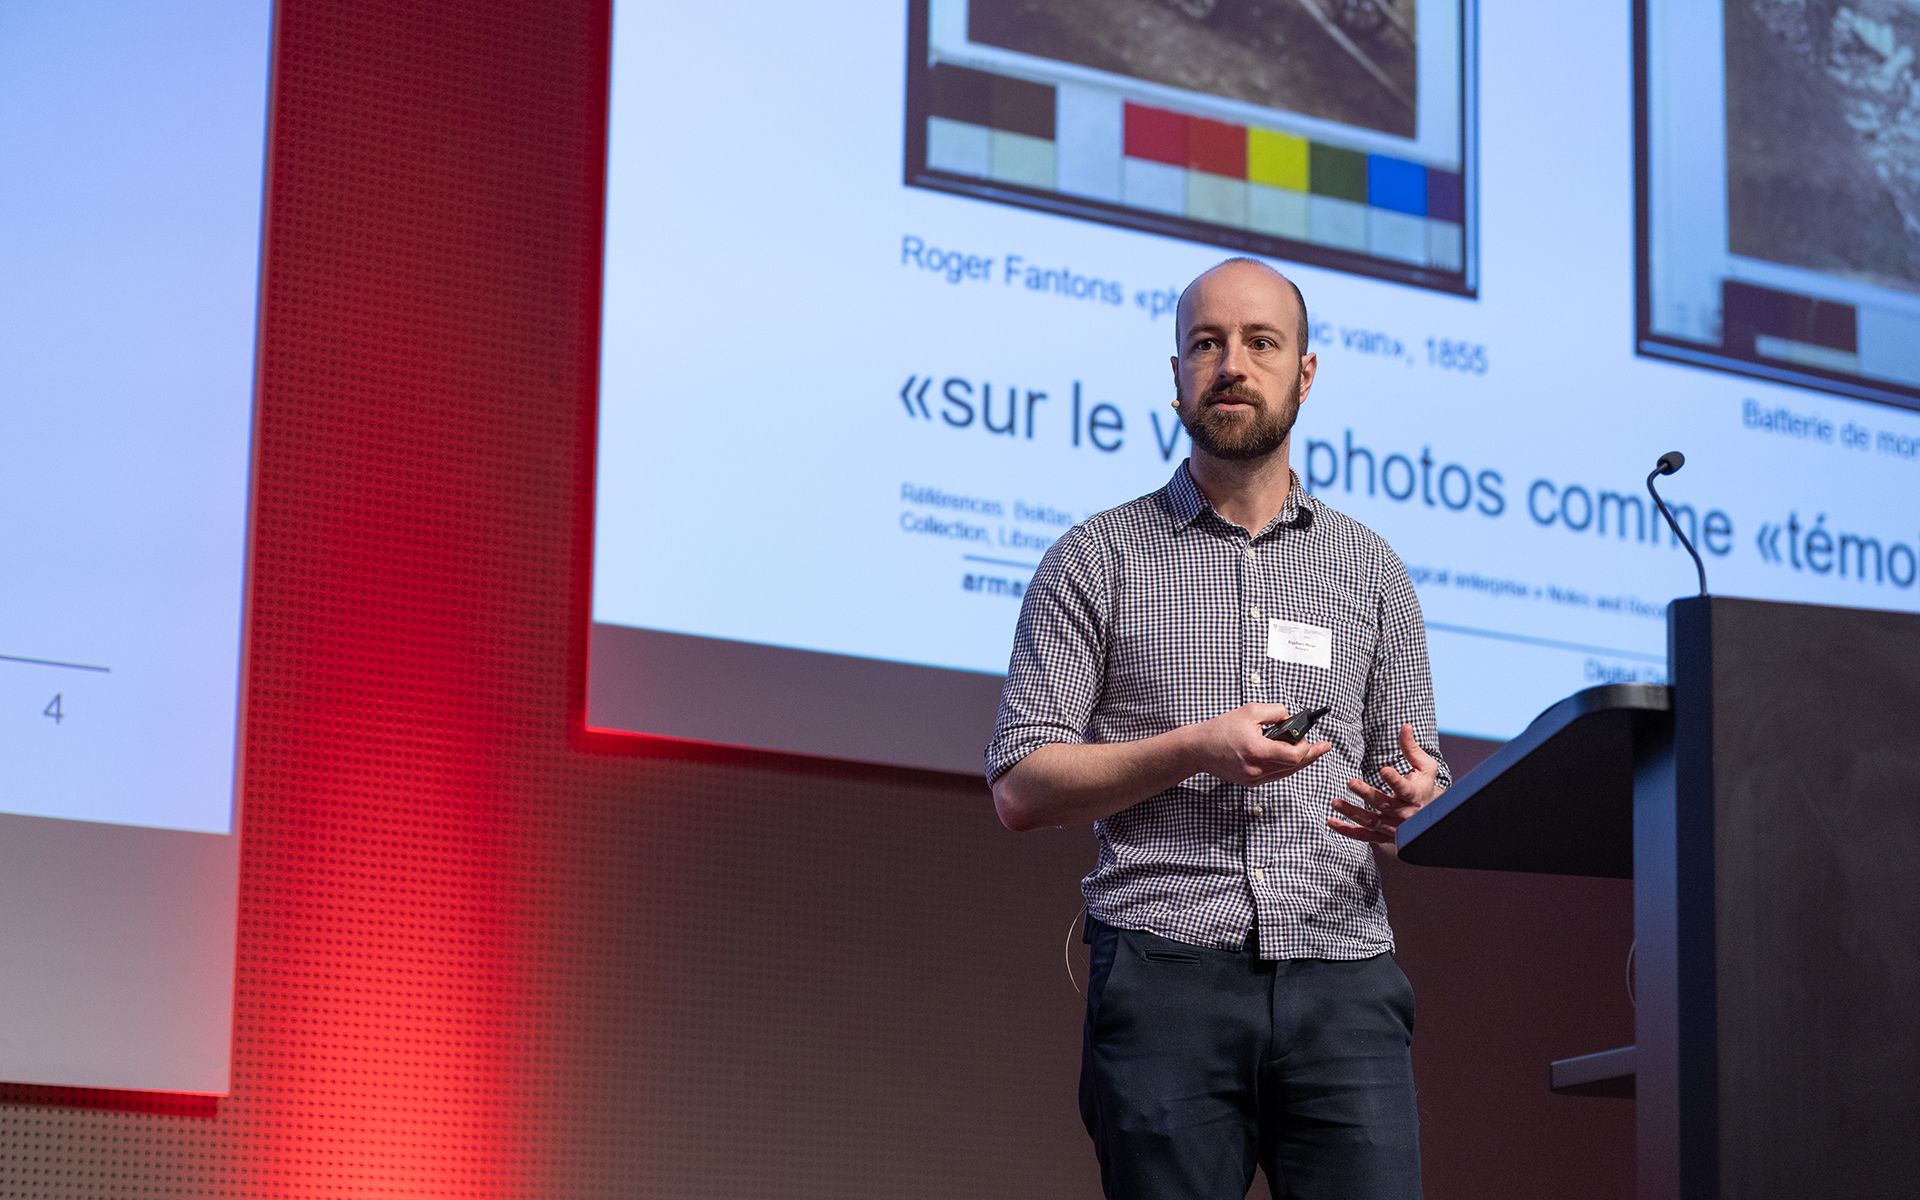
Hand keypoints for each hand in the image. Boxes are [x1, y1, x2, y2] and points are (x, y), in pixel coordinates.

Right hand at [1188, 703, 1331, 787]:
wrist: (1198, 748)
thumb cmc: (1220, 729)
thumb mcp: (1250, 711)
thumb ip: (1275, 712)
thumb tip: (1290, 718)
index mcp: (1257, 750)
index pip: (1293, 756)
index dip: (1307, 748)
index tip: (1311, 738)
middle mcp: (1256, 769)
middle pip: (1294, 766)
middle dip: (1311, 755)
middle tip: (1324, 747)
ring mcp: (1253, 778)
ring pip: (1286, 773)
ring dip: (1299, 761)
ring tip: (1310, 750)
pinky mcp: (1250, 782)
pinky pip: (1275, 775)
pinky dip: (1284, 765)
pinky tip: (1289, 756)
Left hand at [1328, 723, 1442, 853]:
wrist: (1431, 815)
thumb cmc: (1424, 785)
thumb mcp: (1424, 766)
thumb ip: (1411, 748)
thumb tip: (1405, 726)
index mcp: (1415, 795)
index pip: (1405, 788)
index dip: (1395, 780)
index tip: (1384, 769)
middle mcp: (1404, 813)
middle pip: (1383, 804)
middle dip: (1366, 794)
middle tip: (1350, 782)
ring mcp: (1393, 827)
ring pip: (1371, 821)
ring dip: (1351, 812)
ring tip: (1335, 802)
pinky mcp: (1383, 836)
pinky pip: (1364, 836)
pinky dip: (1347, 831)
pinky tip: (1331, 822)